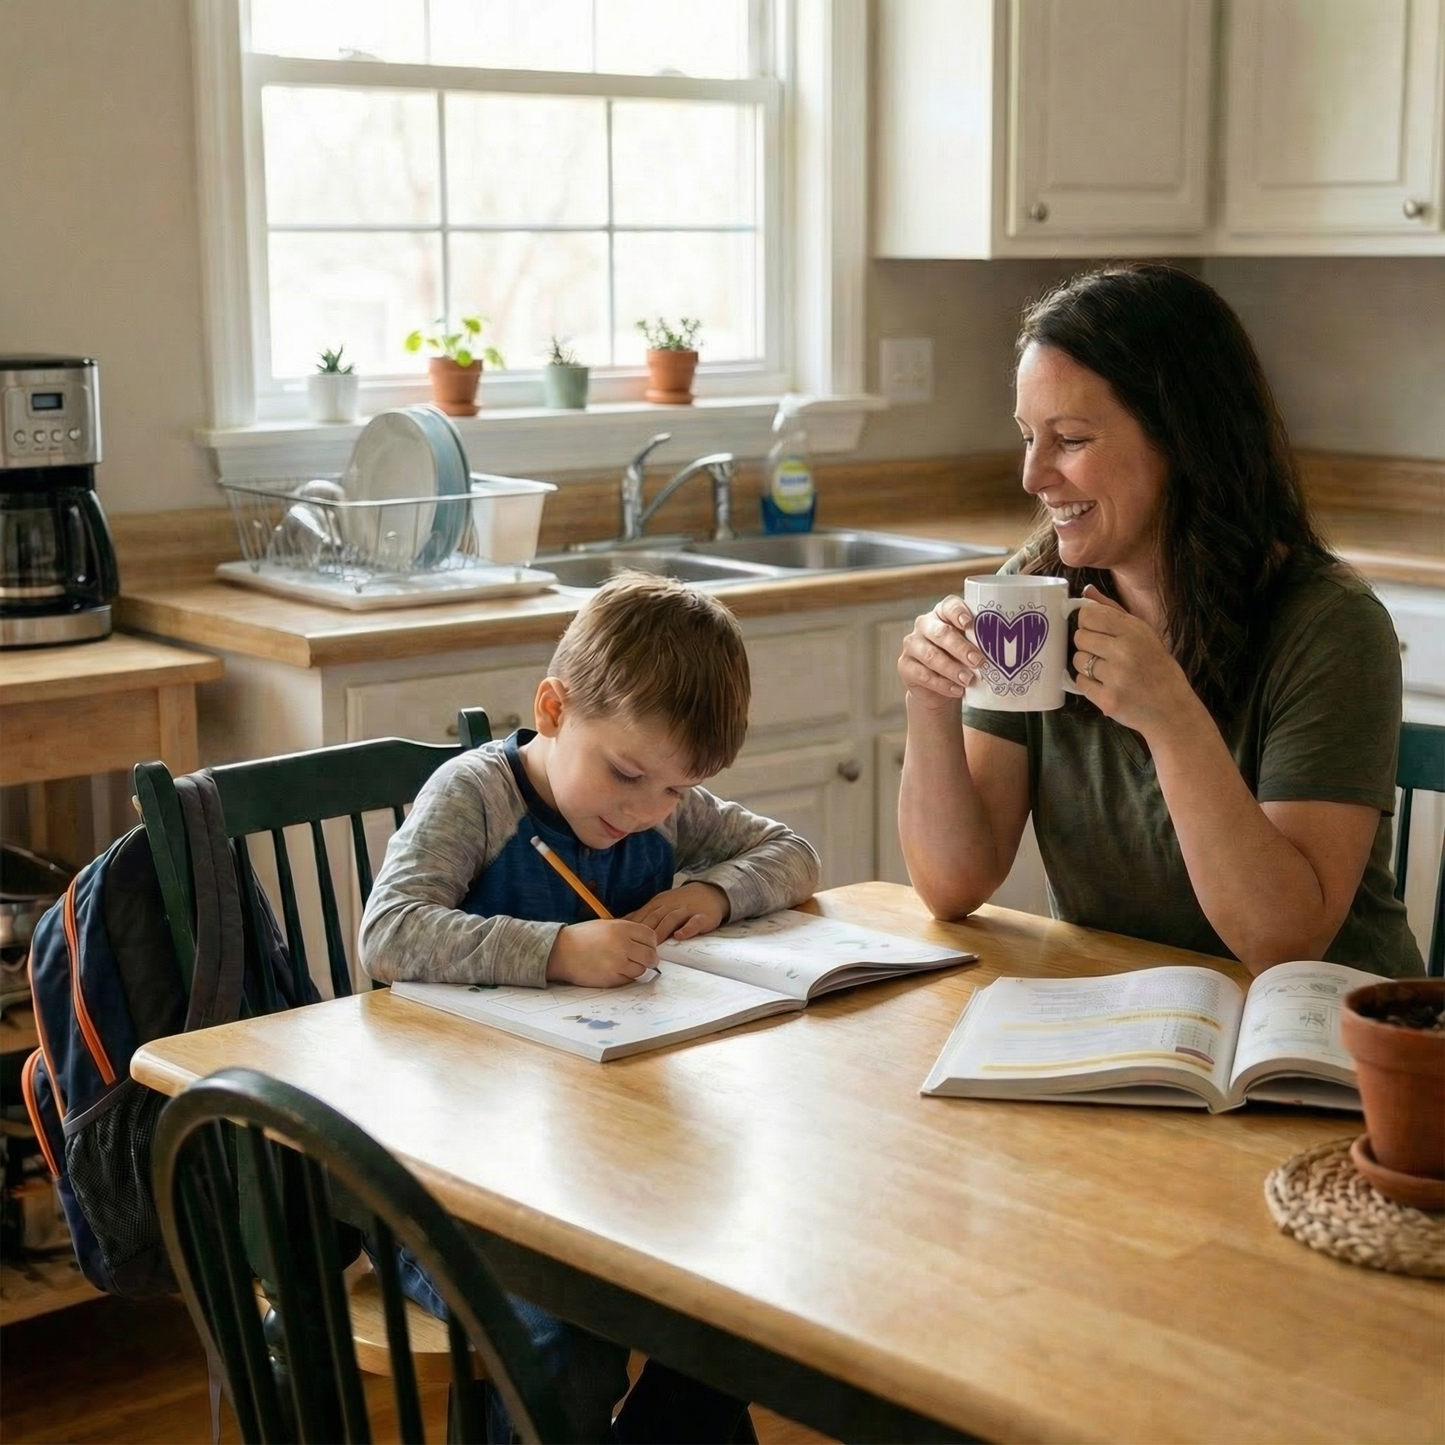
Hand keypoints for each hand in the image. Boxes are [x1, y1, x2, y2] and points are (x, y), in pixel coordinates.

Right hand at [545, 919, 657, 986]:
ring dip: (637, 969)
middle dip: (650, 959)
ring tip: (626, 965)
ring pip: (641, 970)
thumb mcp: (606, 925)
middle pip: (650, 955)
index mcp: (621, 928)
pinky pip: (628, 980)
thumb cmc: (582, 937)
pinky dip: (626, 977)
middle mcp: (622, 944)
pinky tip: (615, 971)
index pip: (650, 936)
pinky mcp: (611, 978)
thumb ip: (627, 931)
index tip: (647, 946)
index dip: (651, 943)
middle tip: (645, 960)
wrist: (561, 952)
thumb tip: (647, 942)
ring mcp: (617, 963)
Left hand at [626, 882, 729, 941]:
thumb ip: (643, 915)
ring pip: (672, 920)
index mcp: (658, 904)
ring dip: (662, 931)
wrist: (710, 892)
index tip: (622, 940)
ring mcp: (687, 910)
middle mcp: (671, 905)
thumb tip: (620, 923)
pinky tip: (680, 936)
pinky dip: (687, 929)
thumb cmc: (681, 903)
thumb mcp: (660, 905)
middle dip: (644, 932)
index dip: (632, 928)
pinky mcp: (702, 917)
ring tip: (654, 945)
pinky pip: (694, 923)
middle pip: (654, 918)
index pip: (642, 915)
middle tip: (634, 948)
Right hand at [898, 596, 984, 711]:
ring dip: (952, 669)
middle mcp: (925, 624)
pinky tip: (957, 690)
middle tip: (978, 661)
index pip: (948, 605)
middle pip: (940, 632)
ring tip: (968, 680)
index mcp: (943, 613)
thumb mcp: (973, 647)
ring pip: (930, 655)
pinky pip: (923, 674)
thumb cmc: (962, 659)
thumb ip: (983, 642)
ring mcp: (912, 644)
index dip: (957, 612)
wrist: (941, 686)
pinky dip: (942, 684)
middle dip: (960, 647)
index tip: (969, 623)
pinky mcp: (905, 665)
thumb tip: (1010, 649)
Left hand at [1072, 586, 1199, 735]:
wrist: (1172, 709)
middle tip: (1105, 654)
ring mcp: (1116, 677)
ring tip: (1107, 670)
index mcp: (1134, 631)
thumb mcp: (1144, 633)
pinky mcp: (1108, 699)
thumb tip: (1087, 591)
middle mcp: (1124, 651)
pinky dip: (1088, 684)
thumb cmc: (1157, 668)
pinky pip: (1080, 683)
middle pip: (1080, 637)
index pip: (1089, 615)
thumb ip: (1113, 611)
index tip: (1097, 630)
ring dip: (1086, 665)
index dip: (1087, 622)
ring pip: (1078, 660)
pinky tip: (1106, 684)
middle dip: (1087, 645)